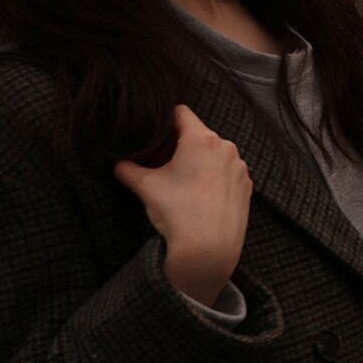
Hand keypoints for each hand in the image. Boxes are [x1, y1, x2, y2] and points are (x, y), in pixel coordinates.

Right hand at [114, 105, 252, 307]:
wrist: (208, 249)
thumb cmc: (178, 212)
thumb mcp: (146, 187)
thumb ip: (127, 169)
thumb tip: (116, 162)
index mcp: (202, 139)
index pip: (181, 113)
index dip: (163, 120)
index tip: (153, 134)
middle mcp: (226, 147)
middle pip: (198, 135)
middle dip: (178, 145)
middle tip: (160, 163)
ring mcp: (239, 167)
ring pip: (213, 154)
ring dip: (197, 162)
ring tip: (180, 183)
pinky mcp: (246, 185)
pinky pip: (226, 172)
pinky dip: (213, 177)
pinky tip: (199, 196)